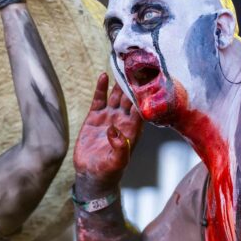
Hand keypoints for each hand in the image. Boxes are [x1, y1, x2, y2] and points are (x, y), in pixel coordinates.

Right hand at [74, 73, 142, 189]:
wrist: (91, 174)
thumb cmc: (109, 171)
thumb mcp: (117, 162)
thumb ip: (120, 148)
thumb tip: (115, 131)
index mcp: (133, 129)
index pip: (142, 108)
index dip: (146, 95)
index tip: (149, 80)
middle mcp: (123, 120)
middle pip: (130, 98)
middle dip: (134, 83)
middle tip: (138, 66)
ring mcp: (110, 117)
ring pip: (117, 95)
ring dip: (120, 82)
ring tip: (123, 66)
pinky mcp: (95, 117)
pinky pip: (99, 99)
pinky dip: (101, 88)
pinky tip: (103, 76)